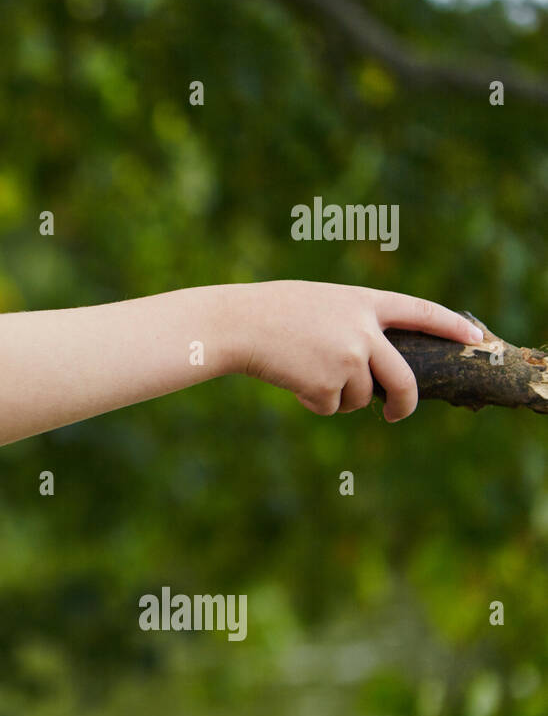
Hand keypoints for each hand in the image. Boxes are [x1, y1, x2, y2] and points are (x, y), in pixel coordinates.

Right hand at [233, 280, 485, 421]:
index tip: (476, 338)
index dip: (451, 326)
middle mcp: (365, 331)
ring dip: (334, 397)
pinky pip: (329, 407)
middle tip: (395, 413)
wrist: (239, 324)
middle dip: (403, 403)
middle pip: (403, 379)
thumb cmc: (270, 311)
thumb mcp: (320, 304)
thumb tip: (372, 372)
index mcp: (364, 302)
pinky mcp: (328, 385)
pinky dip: (311, 401)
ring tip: (302, 373)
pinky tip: (291, 379)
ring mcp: (350, 359)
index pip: (421, 311)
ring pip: (359, 398)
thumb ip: (352, 324)